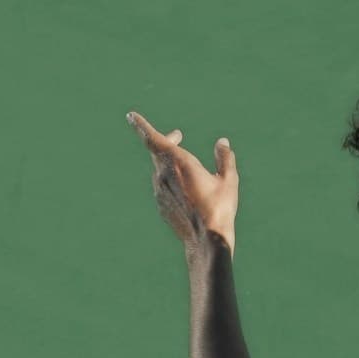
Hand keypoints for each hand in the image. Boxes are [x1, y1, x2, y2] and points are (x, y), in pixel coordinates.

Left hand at [127, 113, 237, 252]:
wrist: (206, 242)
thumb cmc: (219, 208)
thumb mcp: (227, 180)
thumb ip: (224, 158)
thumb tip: (223, 143)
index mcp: (178, 162)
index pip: (152, 138)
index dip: (141, 125)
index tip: (130, 115)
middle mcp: (164, 175)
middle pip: (157, 150)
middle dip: (167, 140)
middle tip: (178, 135)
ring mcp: (160, 192)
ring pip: (159, 168)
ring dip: (169, 161)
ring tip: (185, 163)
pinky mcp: (161, 206)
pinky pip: (162, 186)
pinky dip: (171, 179)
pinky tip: (185, 187)